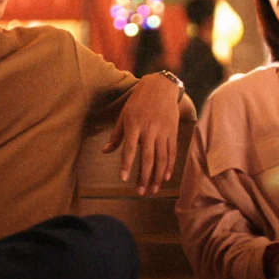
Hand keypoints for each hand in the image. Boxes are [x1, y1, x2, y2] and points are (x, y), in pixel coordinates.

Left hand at [103, 73, 180, 194]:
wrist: (161, 87)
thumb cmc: (138, 101)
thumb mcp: (124, 115)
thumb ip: (116, 135)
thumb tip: (105, 152)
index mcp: (134, 124)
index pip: (130, 148)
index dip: (126, 164)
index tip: (123, 179)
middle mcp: (149, 129)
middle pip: (148, 157)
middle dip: (144, 176)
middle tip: (140, 192)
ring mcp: (163, 131)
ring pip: (161, 158)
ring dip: (157, 176)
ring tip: (152, 190)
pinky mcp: (172, 132)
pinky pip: (172, 152)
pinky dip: (169, 166)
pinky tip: (165, 177)